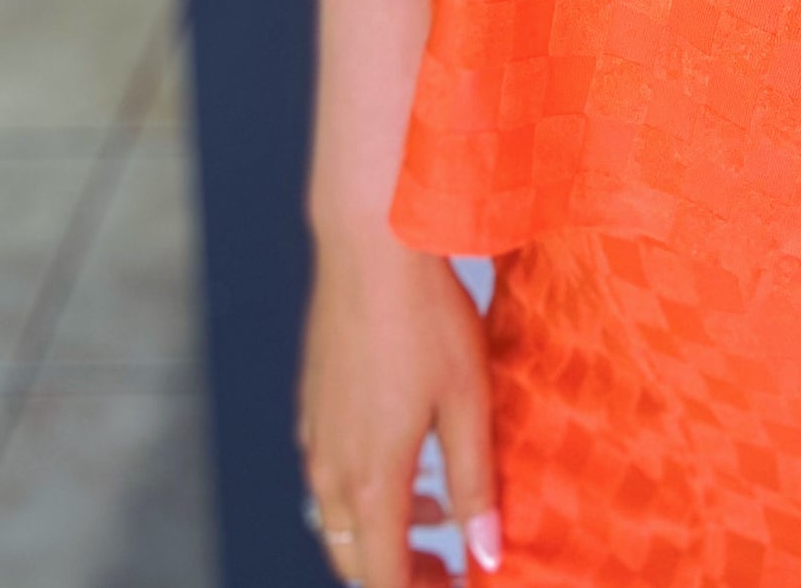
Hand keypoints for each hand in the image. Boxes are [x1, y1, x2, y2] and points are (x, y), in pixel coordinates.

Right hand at [300, 224, 501, 584]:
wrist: (370, 246)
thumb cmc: (427, 319)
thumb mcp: (468, 402)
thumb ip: (475, 485)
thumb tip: (487, 555)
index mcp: (371, 479)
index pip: (382, 578)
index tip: (455, 585)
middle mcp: (331, 468)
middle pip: (353, 557)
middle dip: (397, 572)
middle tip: (446, 565)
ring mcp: (315, 434)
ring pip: (338, 515)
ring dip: (382, 527)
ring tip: (435, 504)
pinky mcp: (313, 402)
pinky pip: (330, 472)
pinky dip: (364, 486)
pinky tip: (403, 451)